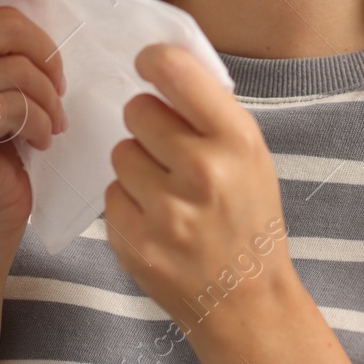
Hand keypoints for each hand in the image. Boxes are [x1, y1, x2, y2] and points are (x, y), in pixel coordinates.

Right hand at [0, 0, 68, 244]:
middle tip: (59, 86)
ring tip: (49, 118)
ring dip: (50, 98)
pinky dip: (41, 123)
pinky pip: (12, 106)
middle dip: (48, 55)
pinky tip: (39, 139)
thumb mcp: (12, 54)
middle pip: (2, 22)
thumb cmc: (5, 124)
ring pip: (14, 68)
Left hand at [103, 43, 294, 342]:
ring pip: (120, 153)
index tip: (148, 66)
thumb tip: (163, 61)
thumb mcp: (253, 156)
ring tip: (169, 192)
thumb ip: (210, 111)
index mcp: (236, 140)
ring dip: (137, 166)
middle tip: (170, 150)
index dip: (153, 61)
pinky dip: (129, 204)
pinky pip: (111, 194)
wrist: (247, 302)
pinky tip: (158, 222)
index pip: (175, 71)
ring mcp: (166, 210)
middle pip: (137, 110)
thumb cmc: (249, 219)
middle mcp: (202, 171)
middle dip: (148, 124)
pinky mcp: (134, 241)